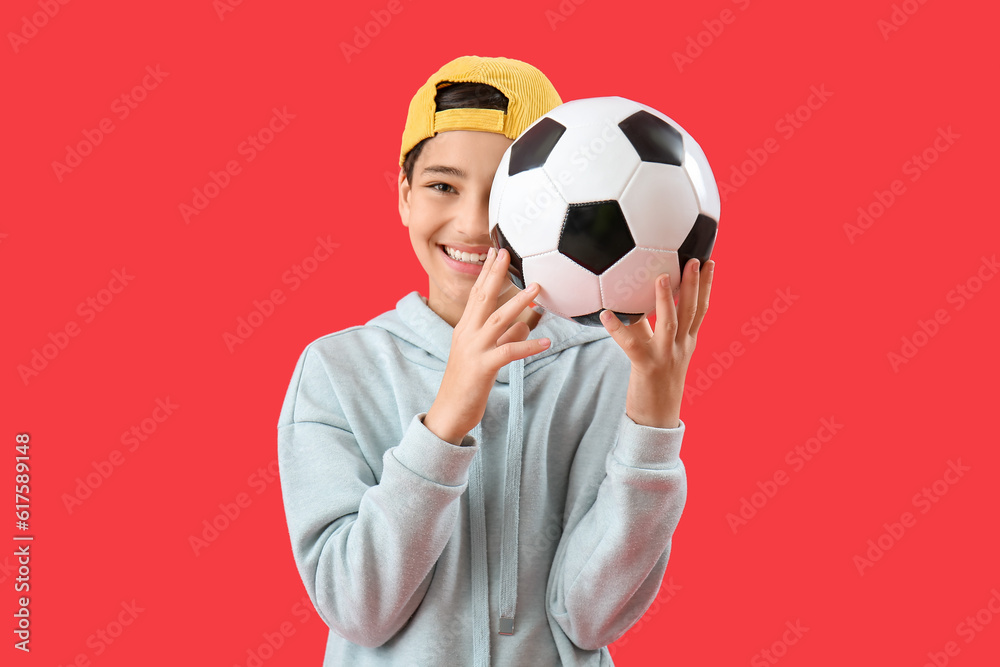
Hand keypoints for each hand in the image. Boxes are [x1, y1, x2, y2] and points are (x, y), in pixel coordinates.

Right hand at [424, 247, 550, 444]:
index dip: (486, 273)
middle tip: (507, 253)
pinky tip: (546, 340)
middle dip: (496, 274)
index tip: (496, 253)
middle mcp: (467, 334)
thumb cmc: (466, 385)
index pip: (476, 295)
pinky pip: (509, 352)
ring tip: (537, 288)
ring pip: (498, 320)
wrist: (449, 413)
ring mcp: (473, 350)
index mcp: (465, 329)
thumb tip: (523, 325)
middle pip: (483, 298)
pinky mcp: (483, 367)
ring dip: (519, 303)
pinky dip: (528, 345)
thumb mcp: (484, 357)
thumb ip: (503, 339)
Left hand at [600, 258, 714, 428]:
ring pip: (669, 323)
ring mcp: (665, 356)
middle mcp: (681, 347)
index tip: (710, 263)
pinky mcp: (646, 367)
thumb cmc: (655, 385)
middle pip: (692, 311)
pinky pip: (632, 344)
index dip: (707, 285)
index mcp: (687, 342)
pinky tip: (606, 314)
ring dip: (666, 300)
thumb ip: (650, 329)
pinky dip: (618, 328)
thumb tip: (632, 305)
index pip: (701, 309)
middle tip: (696, 259)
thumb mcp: (660, 353)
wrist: (657, 420)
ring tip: (661, 277)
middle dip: (695, 284)